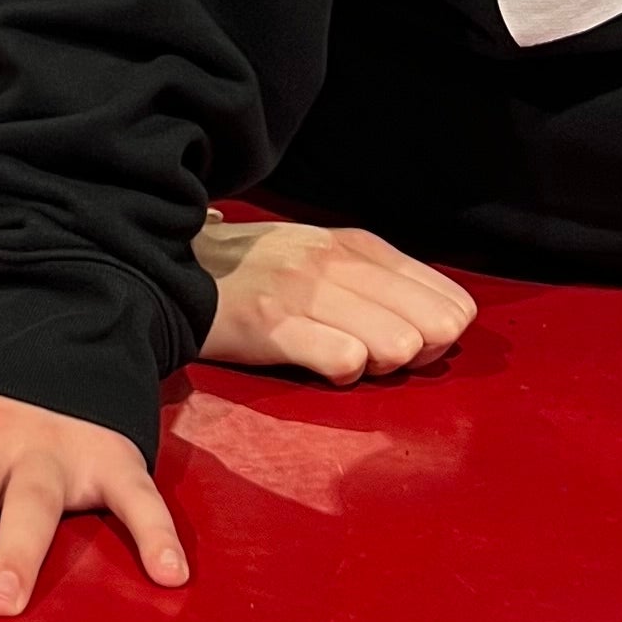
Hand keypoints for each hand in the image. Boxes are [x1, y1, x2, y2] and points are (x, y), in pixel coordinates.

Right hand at [196, 216, 476, 383]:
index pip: (448, 298)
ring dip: (380, 366)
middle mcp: (337, 262)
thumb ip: (377, 281)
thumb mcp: (323, 255)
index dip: (440, 333)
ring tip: (346, 359)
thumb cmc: (256, 271)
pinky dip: (341, 375)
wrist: (173, 266)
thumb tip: (442, 321)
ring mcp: (304, 292)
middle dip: (419, 354)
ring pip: (397, 345)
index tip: (412, 343)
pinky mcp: (272, 325)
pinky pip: (345, 361)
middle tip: (380, 357)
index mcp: (357, 245)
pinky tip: (320, 368)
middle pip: (433, 326)